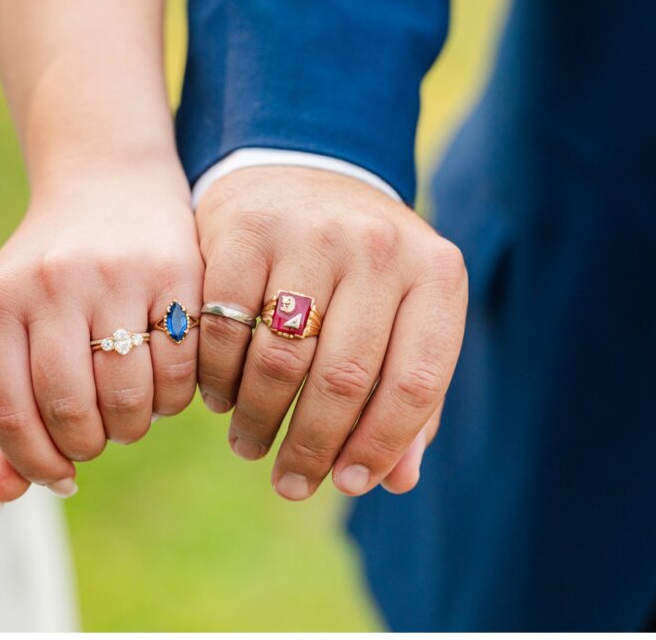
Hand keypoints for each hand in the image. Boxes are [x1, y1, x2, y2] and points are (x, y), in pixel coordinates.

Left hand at [0, 159, 202, 504]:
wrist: (108, 182)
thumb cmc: (52, 274)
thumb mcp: (11, 326)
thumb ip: (2, 410)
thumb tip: (3, 499)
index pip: (7, 410)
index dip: (34, 462)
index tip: (60, 478)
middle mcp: (54, 283)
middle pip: (72, 408)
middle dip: (89, 444)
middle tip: (99, 437)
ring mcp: (117, 274)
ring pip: (131, 395)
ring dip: (134, 425)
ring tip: (132, 411)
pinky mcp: (176, 271)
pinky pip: (182, 367)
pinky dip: (176, 396)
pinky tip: (165, 384)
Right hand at [195, 166, 466, 499]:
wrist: (304, 172)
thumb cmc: (362, 266)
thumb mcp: (404, 314)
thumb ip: (409, 394)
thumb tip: (396, 478)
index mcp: (435, 273)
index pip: (416, 382)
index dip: (382, 445)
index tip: (350, 484)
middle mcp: (378, 246)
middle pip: (343, 379)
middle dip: (312, 448)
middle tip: (291, 483)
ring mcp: (310, 234)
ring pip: (281, 359)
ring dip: (259, 420)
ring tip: (251, 445)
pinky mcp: (246, 231)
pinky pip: (227, 328)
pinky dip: (220, 378)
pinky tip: (222, 399)